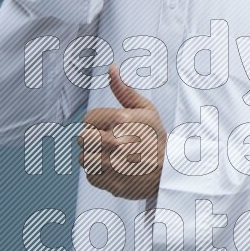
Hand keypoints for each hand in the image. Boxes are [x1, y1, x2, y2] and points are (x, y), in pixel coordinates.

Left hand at [78, 65, 165, 200]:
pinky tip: (115, 170)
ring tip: (113, 157)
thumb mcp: (145, 110)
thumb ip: (124, 90)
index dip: (98, 123)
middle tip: (112, 143)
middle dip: (94, 139)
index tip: (112, 128)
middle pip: (82, 138)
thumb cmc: (155, 138)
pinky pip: (90, 175)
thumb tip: (111, 68)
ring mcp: (110, 164)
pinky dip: (100, 173)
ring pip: (83, 157)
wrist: (168, 172)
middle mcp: (114, 141)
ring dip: (95, 156)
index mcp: (121, 120)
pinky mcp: (108, 182)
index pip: (88, 119)